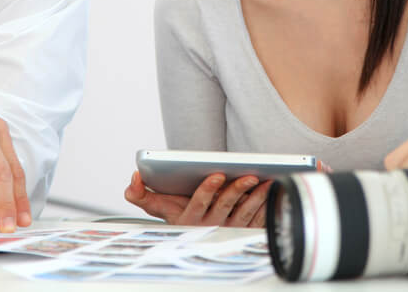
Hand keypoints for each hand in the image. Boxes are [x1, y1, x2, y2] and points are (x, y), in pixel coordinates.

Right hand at [124, 171, 270, 226]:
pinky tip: (273, 191)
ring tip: (266, 182)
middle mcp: (210, 226)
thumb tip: (134, 176)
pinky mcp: (243, 230)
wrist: (195, 232)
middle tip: (249, 176)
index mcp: (189, 219)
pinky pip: (257, 219)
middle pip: (225, 207)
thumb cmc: (178, 212)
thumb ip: (140, 193)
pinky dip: (266, 205)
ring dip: (257, 198)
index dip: (208, 190)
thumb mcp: (157, 206)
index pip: (199, 204)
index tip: (217, 174)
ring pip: (244, 214)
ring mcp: (228, 229)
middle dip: (237, 190)